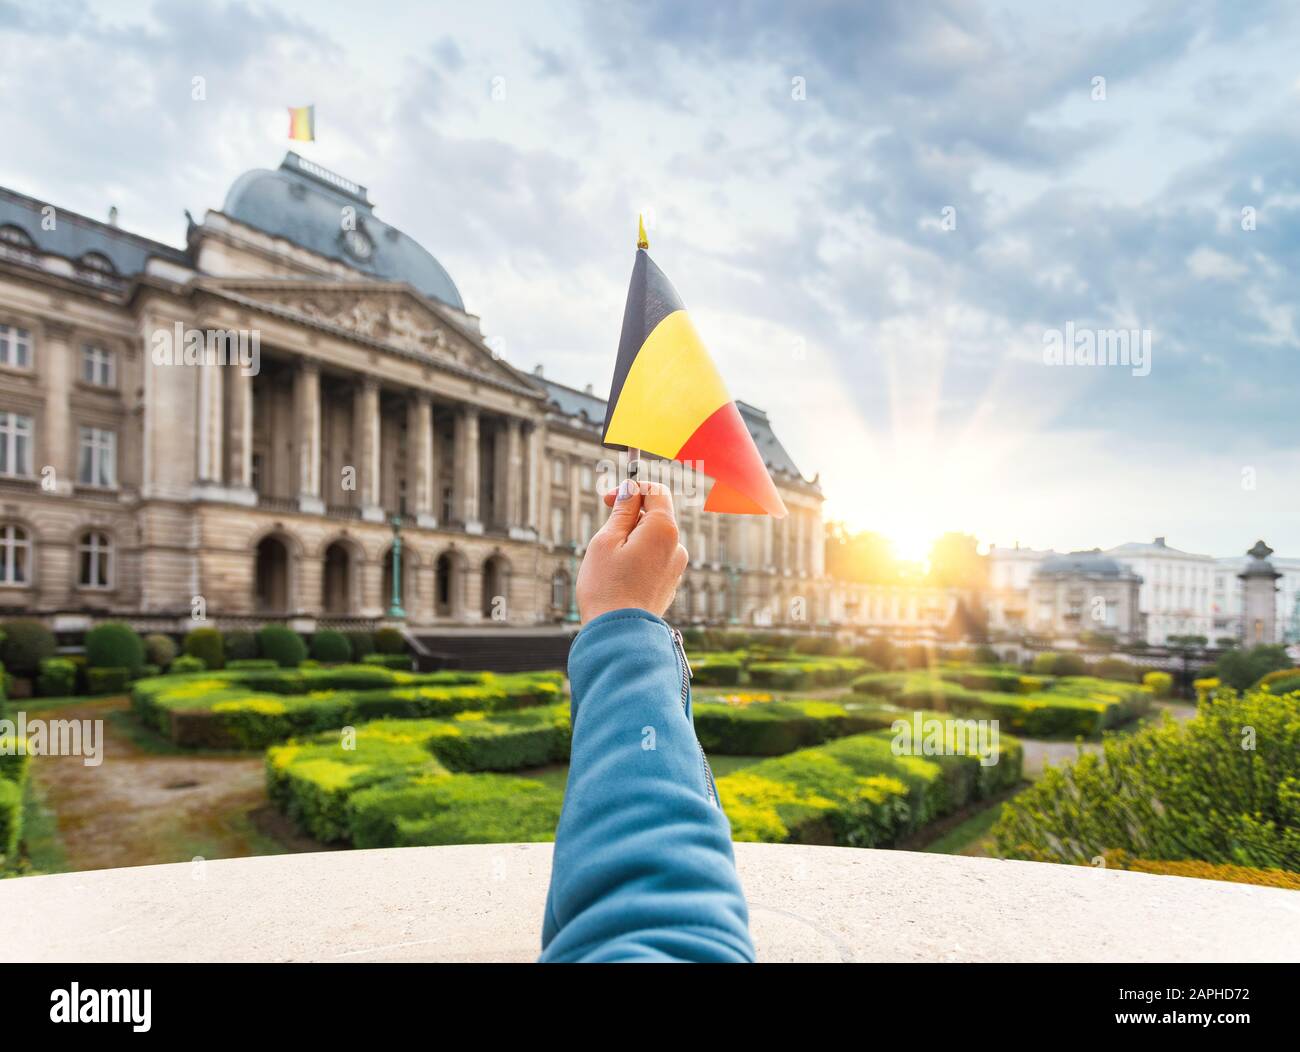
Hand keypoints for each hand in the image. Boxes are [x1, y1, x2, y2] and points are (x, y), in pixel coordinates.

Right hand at [576, 479, 689, 623]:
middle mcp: (677, 546)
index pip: (656, 491)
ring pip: (653, 540)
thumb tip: (630, 491)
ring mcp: (676, 568)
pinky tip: (620, 579)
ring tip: (610, 564)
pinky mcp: (670, 585)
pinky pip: (654, 561)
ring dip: (632, 541)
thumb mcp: (606, 540)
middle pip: (655, 516)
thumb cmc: (607, 587)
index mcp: (664, 529)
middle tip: (603, 536)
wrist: (619, 635)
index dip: (631, 489)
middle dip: (629, 518)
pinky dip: (638, 560)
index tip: (608, 499)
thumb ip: (621, 511)